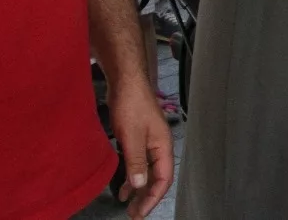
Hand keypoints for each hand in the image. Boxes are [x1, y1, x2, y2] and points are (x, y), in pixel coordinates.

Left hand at [107, 73, 174, 218]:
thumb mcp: (132, 135)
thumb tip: (139, 185)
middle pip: (157, 177)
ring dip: (139, 188)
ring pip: (147, 171)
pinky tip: (123, 184)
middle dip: (147, 196)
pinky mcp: (137, 137)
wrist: (125, 81)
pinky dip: (132, 175)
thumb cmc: (132, 103)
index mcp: (163, 145)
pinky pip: (138, 163)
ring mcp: (148, 141)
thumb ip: (136, 161)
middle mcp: (158, 146)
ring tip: (128, 204)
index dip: (153, 197)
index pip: (163, 178)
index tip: (140, 211)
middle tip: (134, 213)